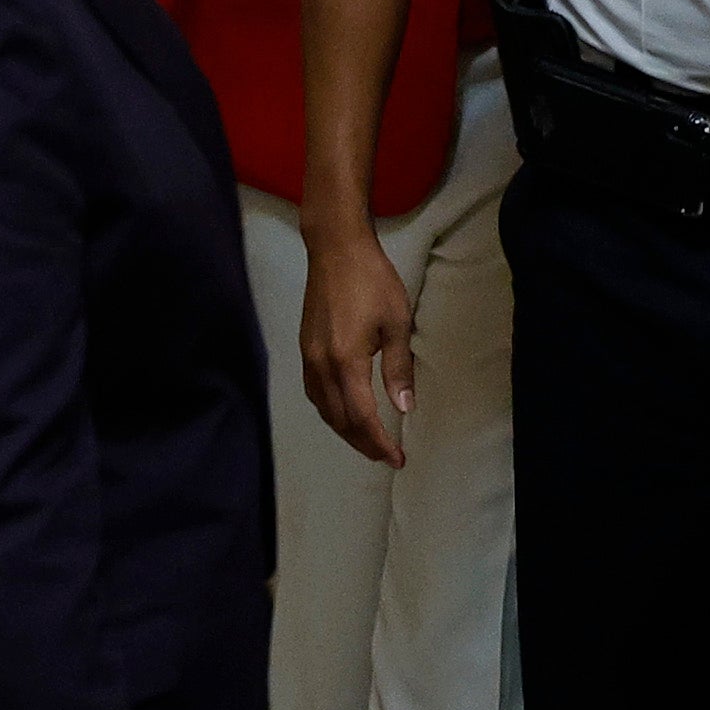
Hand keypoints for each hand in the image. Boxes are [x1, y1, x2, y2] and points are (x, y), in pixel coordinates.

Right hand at [298, 215, 416, 470]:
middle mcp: (320, 366)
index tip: (397, 459)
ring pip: (324, 409)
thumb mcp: (397, 324)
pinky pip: (315, 393)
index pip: (362, 417)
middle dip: (363, 443)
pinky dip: (331, 412)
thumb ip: (398, 369)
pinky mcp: (305, 350)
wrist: (336, 251)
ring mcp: (308, 358)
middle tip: (386, 457)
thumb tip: (404, 408)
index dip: (379, 442)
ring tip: (369, 442)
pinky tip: (345, 413)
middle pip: (339, 419)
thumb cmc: (373, 283)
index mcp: (345, 363)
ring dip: (345, 431)